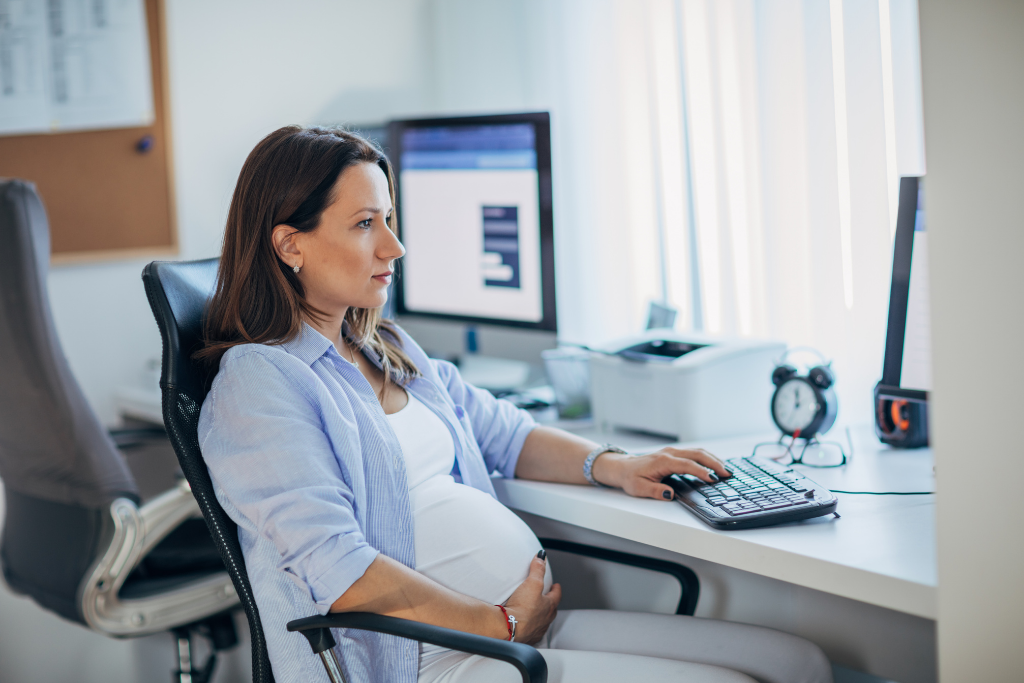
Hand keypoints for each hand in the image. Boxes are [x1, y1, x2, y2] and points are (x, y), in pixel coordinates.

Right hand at [502, 552, 560, 644]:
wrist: (509, 628)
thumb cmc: (523, 608)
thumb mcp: (532, 583)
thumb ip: (537, 569)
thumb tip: (541, 557)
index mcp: (549, 606)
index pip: (556, 595)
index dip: (556, 589)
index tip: (556, 585)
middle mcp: (545, 620)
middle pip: (551, 610)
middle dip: (551, 603)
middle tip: (548, 598)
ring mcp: (537, 630)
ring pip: (543, 622)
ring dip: (542, 616)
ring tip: (537, 612)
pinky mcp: (527, 638)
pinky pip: (533, 632)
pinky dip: (532, 628)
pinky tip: (528, 627)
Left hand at [591, 446, 730, 500]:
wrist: (623, 467)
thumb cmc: (631, 478)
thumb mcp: (639, 488)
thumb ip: (655, 491)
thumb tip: (670, 495)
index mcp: (663, 462)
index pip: (687, 465)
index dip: (702, 472)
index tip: (714, 479)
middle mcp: (670, 454)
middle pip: (697, 454)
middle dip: (714, 463)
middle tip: (727, 474)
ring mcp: (672, 452)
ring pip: (697, 451)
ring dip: (713, 459)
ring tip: (726, 469)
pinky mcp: (674, 453)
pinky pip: (693, 453)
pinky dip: (706, 457)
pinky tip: (714, 464)